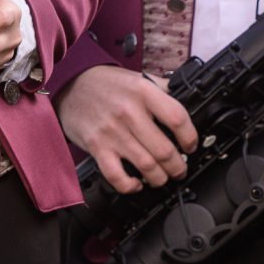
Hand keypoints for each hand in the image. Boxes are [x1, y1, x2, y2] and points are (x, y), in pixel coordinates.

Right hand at [57, 64, 197, 191]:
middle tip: (180, 169)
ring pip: (146, 165)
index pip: (177, 118)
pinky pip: (117, 175)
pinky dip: (130, 186)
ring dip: (160, 178)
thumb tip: (189, 103)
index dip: (190, 137)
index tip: (190, 146)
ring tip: (164, 178)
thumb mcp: (139, 78)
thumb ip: (163, 90)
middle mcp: (129, 112)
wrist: (72, 84)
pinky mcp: (97, 147)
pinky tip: (137, 184)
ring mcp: (112, 132)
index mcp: (144, 92)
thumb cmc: (107, 84)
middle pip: (164, 149)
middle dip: (177, 166)